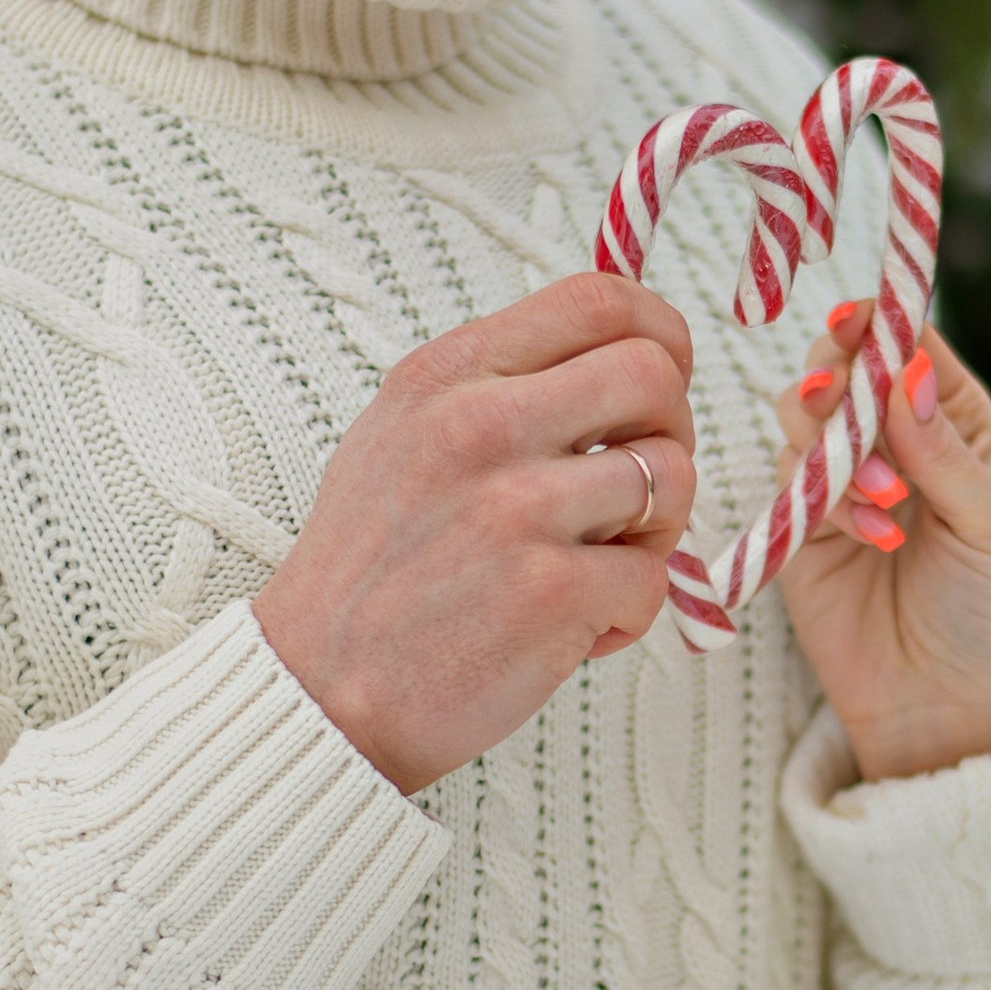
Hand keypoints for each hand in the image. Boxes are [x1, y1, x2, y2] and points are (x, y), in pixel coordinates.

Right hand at [254, 273, 697, 791]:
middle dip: (670, 432)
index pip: (598, 297)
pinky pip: (655, 576)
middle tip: (635, 490)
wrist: (318, 692)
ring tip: (596, 566)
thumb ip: (498, 385)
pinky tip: (571, 628)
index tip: (654, 388)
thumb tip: (621, 352)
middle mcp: (479, 425)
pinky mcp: (549, 590)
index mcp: (447, 375)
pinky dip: (629, 613)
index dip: (659, 336)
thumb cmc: (375, 571)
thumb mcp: (403, 435)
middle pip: (655, 373)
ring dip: (657, 531)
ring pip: (672, 474)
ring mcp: (516, 507)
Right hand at [772, 303, 990, 783]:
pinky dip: (824, 498)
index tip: (859, 319)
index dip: (884, 323)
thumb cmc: (986, 610)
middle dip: (841, 377)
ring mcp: (839, 476)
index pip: (911, 346)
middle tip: (850, 411)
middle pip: (843, 363)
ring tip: (886, 498)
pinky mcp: (798, 521)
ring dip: (834, 441)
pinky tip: (872, 537)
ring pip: (803, 411)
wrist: (938, 703)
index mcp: (954, 421)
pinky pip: (789, 478)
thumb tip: (907, 372)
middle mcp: (893, 437)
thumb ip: (947, 453)